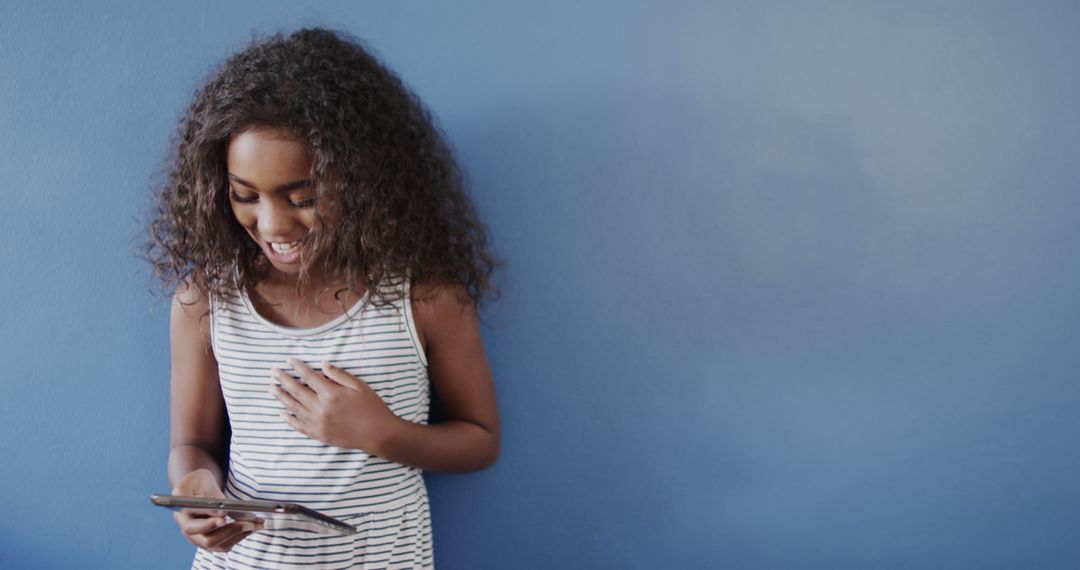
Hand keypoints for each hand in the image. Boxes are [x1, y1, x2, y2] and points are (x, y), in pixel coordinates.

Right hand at [171, 469, 262, 551]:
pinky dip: (241, 536)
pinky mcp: (212, 540)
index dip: (208, 525)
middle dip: (230, 531)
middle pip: (208, 540)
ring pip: (220, 545)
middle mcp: (190, 531)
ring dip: (240, 535)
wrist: (199, 489)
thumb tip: (220, 512)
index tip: (224, 518)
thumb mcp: (197, 479)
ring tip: (257, 523)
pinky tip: (254, 525)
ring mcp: (201, 538)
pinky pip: (227, 544)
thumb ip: (205, 493)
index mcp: (182, 516)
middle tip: (249, 523)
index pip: (192, 527)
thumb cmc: (198, 482)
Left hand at [271, 358, 401, 452]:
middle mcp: (321, 408)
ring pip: (294, 408)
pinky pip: (299, 426)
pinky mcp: (319, 435)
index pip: (308, 377)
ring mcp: (318, 423)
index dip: (297, 367)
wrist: (379, 434)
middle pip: (296, 391)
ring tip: (271, 388)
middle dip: (283, 379)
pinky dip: (289, 420)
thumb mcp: (359, 386)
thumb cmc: (372, 407)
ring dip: (281, 397)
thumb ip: (339, 375)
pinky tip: (282, 413)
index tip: (288, 360)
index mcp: (331, 393)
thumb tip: (322, 364)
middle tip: (272, 371)